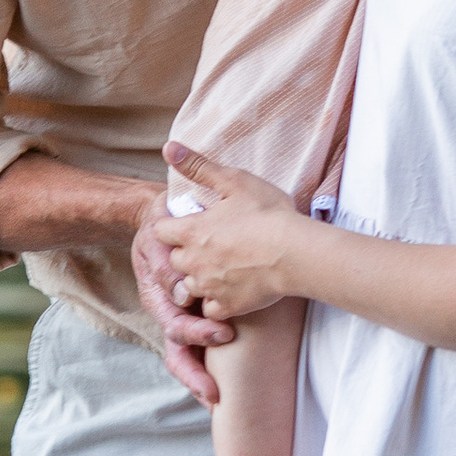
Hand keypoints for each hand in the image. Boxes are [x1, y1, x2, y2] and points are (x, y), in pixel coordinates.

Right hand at [133, 195, 237, 403]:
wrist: (166, 218)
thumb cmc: (164, 225)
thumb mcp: (157, 236)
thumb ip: (165, 261)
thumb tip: (178, 289)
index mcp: (159, 297)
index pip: (174, 324)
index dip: (197, 334)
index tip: (224, 335)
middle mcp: (170, 312)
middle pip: (178, 352)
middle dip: (195, 374)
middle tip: (215, 392)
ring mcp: (182, 317)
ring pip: (187, 356)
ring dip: (202, 378)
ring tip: (218, 401)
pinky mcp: (196, 316)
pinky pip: (202, 345)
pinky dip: (212, 370)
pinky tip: (225, 390)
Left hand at [159, 146, 303, 320]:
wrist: (297, 253)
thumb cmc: (268, 214)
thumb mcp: (233, 181)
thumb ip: (198, 166)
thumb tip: (168, 148)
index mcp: (191, 231)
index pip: (159, 231)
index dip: (170, 226)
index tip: (186, 223)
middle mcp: (193, 261)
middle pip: (173, 260)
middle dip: (185, 252)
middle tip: (210, 244)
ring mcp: (208, 286)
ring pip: (189, 285)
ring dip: (200, 277)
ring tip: (222, 267)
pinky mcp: (227, 306)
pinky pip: (210, 308)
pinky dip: (217, 301)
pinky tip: (232, 289)